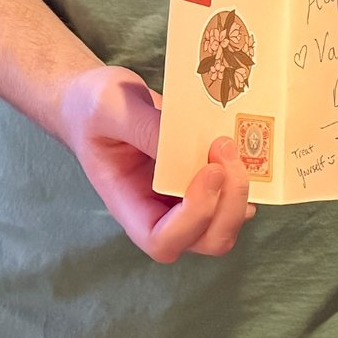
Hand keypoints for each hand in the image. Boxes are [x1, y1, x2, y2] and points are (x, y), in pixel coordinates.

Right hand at [57, 65, 254, 261]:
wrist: (91, 97)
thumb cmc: (92, 107)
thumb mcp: (110, 108)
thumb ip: (147, 128)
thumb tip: (190, 148)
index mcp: (129, 204)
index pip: (163, 241)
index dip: (194, 217)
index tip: (208, 170)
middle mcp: (158, 210)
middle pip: (205, 240)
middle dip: (228, 204)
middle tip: (226, 147)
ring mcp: (182, 196)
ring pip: (224, 222)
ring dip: (240, 191)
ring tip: (233, 143)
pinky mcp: (200, 176)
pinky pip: (231, 193)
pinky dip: (246, 176)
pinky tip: (245, 144)